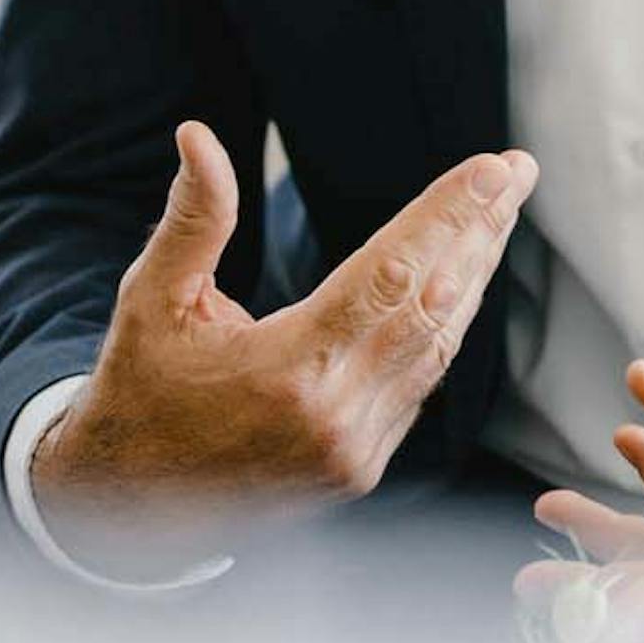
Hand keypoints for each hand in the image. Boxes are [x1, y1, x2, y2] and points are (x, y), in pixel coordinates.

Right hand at [32, 123, 536, 577]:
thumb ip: (193, 219)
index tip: (492, 169)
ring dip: (472, 277)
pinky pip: (420, 386)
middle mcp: (336, 418)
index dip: (447, 217)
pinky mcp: (361, 470)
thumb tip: (199, 136)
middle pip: (431, 306)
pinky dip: (443, 329)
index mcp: (288, 371)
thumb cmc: (139, 389)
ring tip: (497, 216)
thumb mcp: (151, 299)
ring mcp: (355, 452)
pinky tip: (458, 284)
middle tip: (515, 172)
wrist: (128, 505)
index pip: (391, 276)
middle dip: (479, 232)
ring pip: (436, 348)